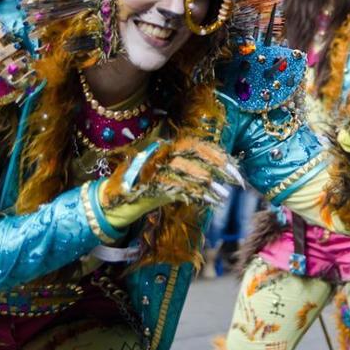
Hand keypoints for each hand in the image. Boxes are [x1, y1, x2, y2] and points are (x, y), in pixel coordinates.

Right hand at [100, 139, 238, 228]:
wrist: (112, 203)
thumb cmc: (143, 189)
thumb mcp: (168, 178)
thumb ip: (186, 174)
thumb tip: (214, 177)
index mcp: (165, 149)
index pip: (195, 146)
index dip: (216, 155)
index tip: (234, 168)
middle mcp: (160, 154)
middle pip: (193, 154)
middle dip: (217, 166)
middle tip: (236, 180)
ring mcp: (154, 168)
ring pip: (187, 171)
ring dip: (208, 184)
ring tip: (224, 194)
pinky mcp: (150, 184)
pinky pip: (177, 187)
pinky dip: (196, 194)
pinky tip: (210, 201)